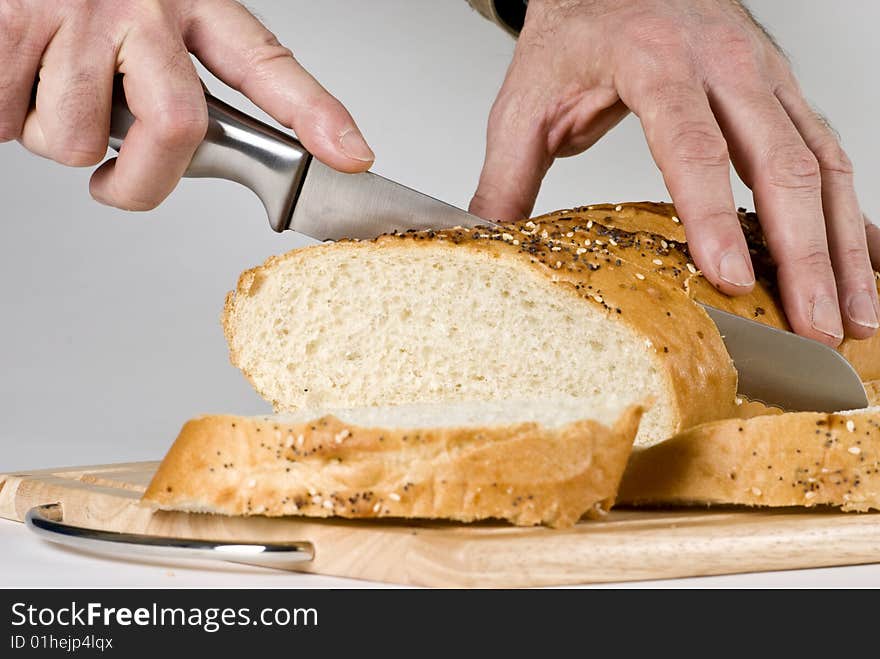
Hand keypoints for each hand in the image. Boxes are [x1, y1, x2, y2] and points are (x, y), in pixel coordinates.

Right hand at [0, 0, 373, 210]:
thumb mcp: (149, 14)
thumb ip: (178, 76)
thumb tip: (190, 155)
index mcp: (190, 1)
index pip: (267, 62)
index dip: (314, 113)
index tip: (351, 155)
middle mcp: (142, 4)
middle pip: (175, 128)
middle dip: (141, 184)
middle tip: (119, 183)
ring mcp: (76, 13)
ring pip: (76, 139)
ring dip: (52, 139)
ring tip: (46, 91)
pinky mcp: (10, 21)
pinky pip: (9, 119)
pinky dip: (5, 119)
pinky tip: (13, 78)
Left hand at [470, 0, 877, 345]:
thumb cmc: (577, 30)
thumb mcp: (527, 99)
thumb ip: (506, 174)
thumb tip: (486, 244)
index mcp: (655, 61)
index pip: (693, 145)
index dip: (713, 217)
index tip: (729, 279)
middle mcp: (726, 62)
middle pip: (782, 163)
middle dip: (804, 255)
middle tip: (813, 329)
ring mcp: (765, 74)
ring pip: (822, 163)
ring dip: (842, 246)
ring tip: (853, 315)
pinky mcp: (783, 90)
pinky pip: (829, 151)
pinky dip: (849, 212)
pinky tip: (861, 261)